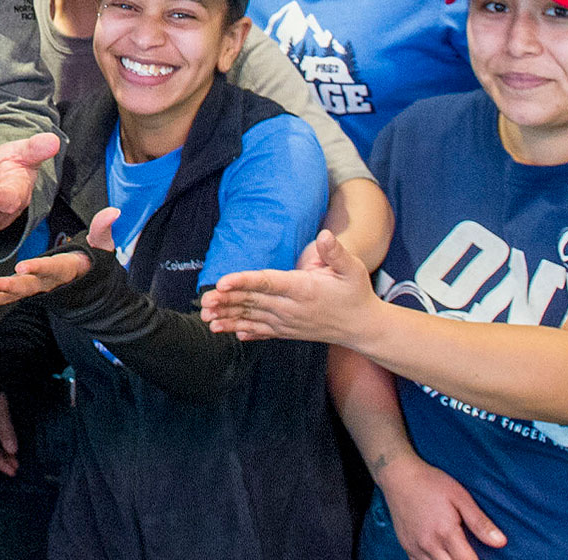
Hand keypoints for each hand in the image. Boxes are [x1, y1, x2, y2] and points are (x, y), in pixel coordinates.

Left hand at [0, 207, 115, 310]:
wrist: (84, 285)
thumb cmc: (90, 261)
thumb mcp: (100, 246)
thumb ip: (103, 229)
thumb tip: (115, 211)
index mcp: (64, 270)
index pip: (52, 268)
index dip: (39, 268)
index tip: (23, 266)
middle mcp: (45, 283)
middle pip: (26, 287)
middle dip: (7, 287)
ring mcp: (31, 289)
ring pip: (8, 296)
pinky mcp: (18, 291)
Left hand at [201, 229, 379, 343]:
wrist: (363, 327)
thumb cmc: (356, 293)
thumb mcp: (353, 269)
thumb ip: (336, 252)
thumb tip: (326, 235)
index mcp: (303, 289)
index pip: (268, 283)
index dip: (244, 281)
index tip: (223, 282)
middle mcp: (291, 308)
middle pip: (253, 302)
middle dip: (227, 301)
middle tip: (204, 300)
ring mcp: (288, 322)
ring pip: (252, 318)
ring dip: (229, 317)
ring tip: (206, 318)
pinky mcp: (287, 331)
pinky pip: (261, 332)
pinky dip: (243, 331)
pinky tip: (227, 331)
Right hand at [379, 455, 507, 559]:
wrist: (399, 476)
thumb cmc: (432, 483)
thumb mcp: (460, 497)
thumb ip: (480, 522)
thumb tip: (501, 542)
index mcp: (446, 532)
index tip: (485, 558)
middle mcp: (429, 544)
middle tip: (469, 554)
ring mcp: (415, 548)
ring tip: (456, 554)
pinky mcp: (406, 547)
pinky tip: (440, 556)